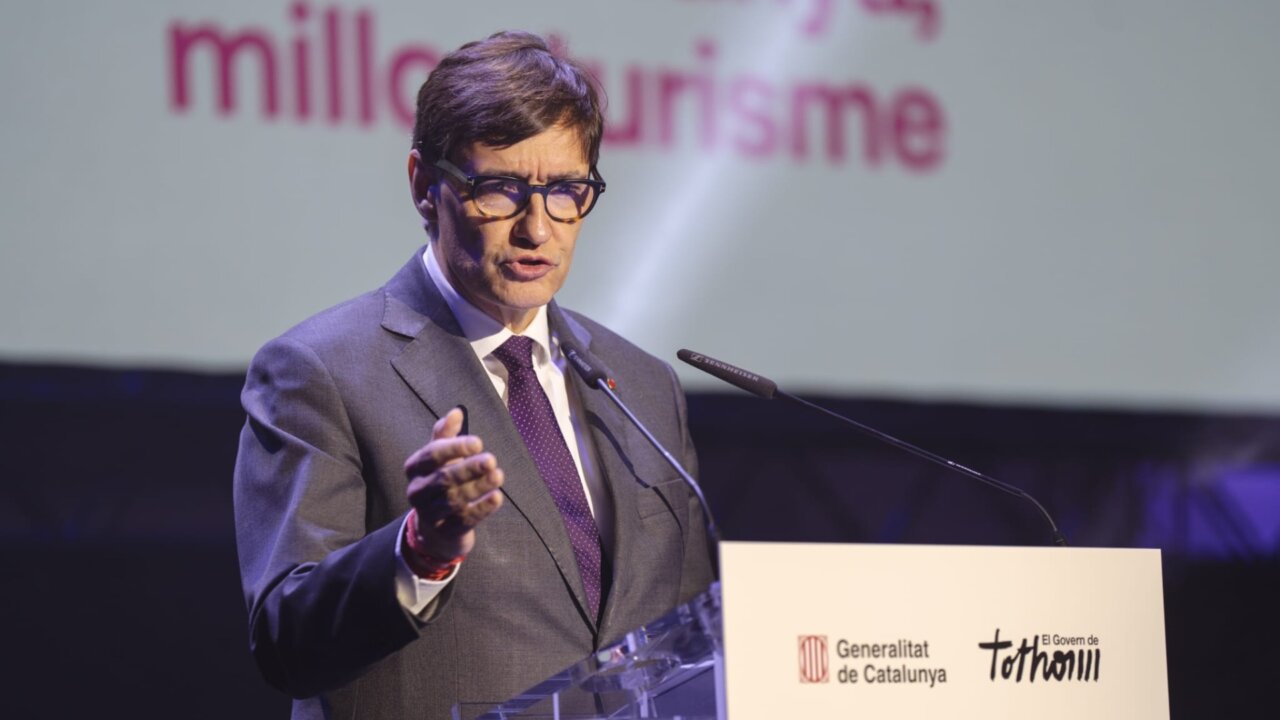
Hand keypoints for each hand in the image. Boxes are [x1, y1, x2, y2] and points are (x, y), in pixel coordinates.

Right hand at [404, 408, 504, 560]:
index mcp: (414, 468)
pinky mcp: (445, 532)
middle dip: (468, 469)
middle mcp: (418, 491)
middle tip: (491, 459)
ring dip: (478, 487)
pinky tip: (497, 498)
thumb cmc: (439, 483)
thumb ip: (445, 435)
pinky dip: (481, 509)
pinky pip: (464, 520)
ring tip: (498, 476)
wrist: (435, 529)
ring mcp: (430, 514)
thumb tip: (456, 412)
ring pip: (454, 500)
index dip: (455, 448)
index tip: (478, 442)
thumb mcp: (439, 458)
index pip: (432, 455)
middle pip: (443, 479)